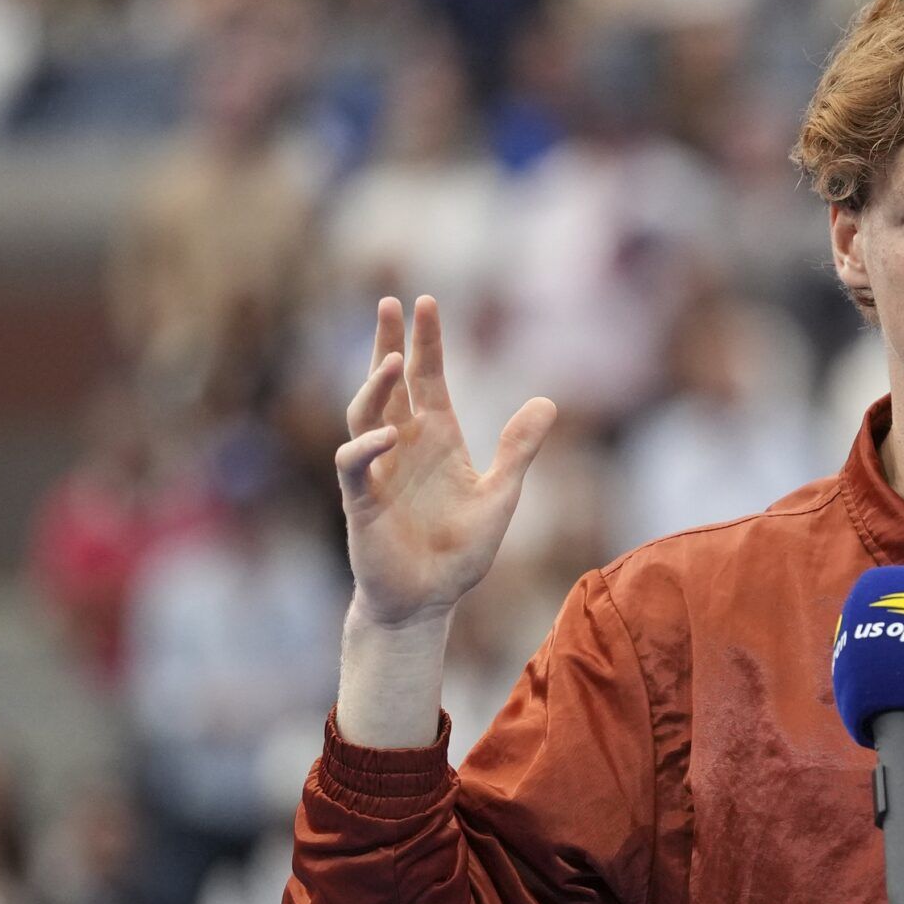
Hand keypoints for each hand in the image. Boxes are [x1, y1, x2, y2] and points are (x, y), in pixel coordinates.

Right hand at [336, 295, 556, 627]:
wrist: (428, 602)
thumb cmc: (459, 551)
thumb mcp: (501, 495)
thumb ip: (519, 450)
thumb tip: (547, 401)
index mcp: (437, 440)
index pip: (428, 379)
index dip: (426, 342)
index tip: (426, 302)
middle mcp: (403, 447)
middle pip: (389, 384)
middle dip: (388, 343)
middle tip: (390, 301)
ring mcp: (378, 472)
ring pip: (365, 415)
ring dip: (375, 387)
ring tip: (393, 360)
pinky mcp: (362, 502)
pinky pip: (355, 465)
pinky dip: (367, 448)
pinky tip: (390, 434)